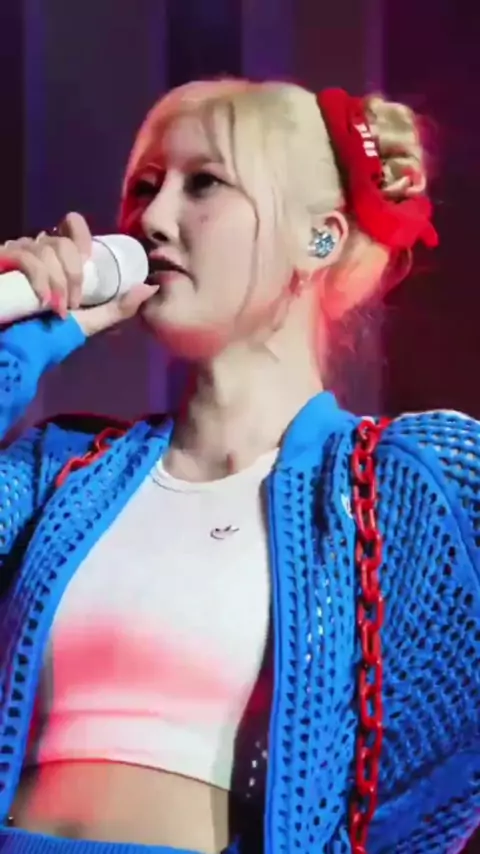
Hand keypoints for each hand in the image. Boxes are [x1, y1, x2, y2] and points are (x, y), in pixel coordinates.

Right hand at [0, 212, 157, 336]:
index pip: (72, 223)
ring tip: (56, 308)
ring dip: (58, 282)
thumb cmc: (52, 334)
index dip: (82, 235)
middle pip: (62, 242)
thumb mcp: (92, 320)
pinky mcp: (2, 260)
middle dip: (73, 274)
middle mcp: (37, 249)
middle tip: (73, 303)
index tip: (88, 260)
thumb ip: (121, 307)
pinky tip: (44, 301)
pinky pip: (26, 257)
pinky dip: (41, 280)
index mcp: (58, 256)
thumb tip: (151, 286)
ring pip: (45, 248)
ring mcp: (17, 253)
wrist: (19, 350)